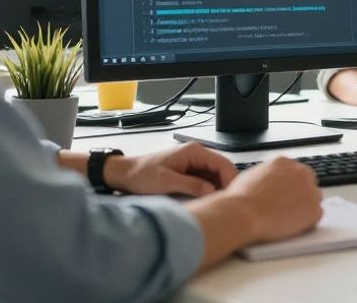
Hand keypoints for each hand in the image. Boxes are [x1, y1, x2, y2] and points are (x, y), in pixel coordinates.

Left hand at [104, 141, 237, 196]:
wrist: (124, 174)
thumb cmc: (142, 175)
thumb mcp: (167, 181)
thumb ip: (192, 185)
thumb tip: (212, 191)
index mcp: (195, 152)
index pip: (223, 164)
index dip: (231, 180)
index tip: (232, 197)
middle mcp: (197, 154)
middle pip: (222, 170)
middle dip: (226, 186)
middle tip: (225, 204)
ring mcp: (194, 163)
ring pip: (215, 176)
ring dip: (217, 189)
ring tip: (217, 204)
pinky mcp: (189, 172)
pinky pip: (206, 180)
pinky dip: (209, 190)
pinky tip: (207, 202)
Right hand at [224, 157, 323, 243]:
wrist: (243, 214)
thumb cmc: (240, 199)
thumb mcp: (251, 176)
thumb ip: (266, 175)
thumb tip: (268, 182)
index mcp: (283, 162)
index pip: (294, 171)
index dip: (289, 184)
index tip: (285, 194)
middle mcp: (300, 172)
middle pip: (308, 181)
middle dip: (300, 193)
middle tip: (289, 207)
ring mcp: (309, 191)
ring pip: (314, 198)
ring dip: (305, 206)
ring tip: (289, 218)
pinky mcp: (314, 210)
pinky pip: (316, 215)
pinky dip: (307, 222)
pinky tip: (293, 226)